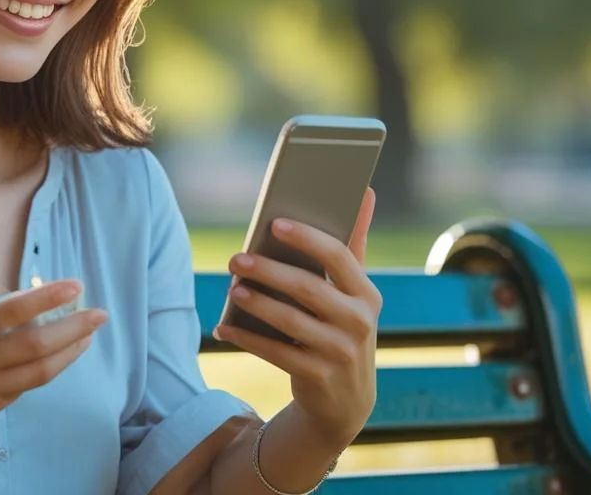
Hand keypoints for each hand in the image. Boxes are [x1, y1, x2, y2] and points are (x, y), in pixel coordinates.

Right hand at [0, 272, 108, 443]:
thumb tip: (17, 294)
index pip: (10, 312)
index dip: (47, 298)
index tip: (76, 285)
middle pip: (35, 346)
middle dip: (74, 328)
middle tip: (99, 313)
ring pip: (38, 373)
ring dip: (69, 352)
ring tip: (88, 335)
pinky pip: (24, 388)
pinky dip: (46, 369)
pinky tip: (59, 353)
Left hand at [213, 188, 380, 451]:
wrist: (346, 399)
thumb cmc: (343, 327)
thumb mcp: (354, 292)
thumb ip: (354, 243)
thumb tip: (365, 190)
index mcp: (367, 294)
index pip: (339, 257)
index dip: (307, 238)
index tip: (274, 223)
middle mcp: (359, 322)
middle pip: (309, 288)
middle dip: (269, 271)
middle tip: (236, 258)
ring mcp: (340, 352)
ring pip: (290, 321)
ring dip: (257, 303)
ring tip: (233, 289)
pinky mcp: (318, 377)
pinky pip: (275, 353)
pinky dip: (247, 339)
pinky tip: (224, 328)